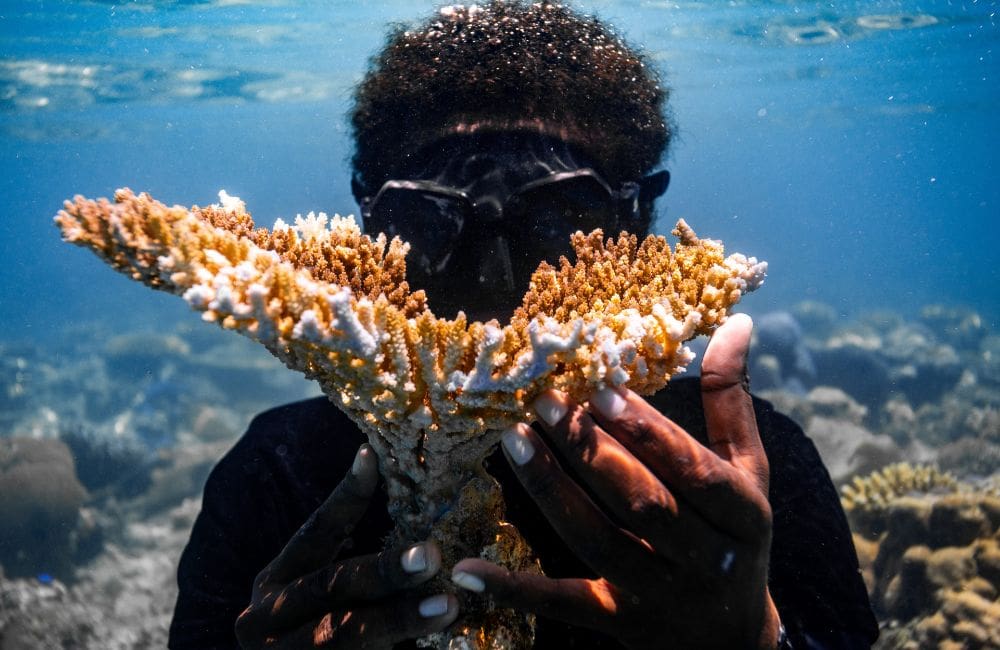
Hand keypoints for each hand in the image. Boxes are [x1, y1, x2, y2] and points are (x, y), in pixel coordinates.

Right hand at [235, 444, 458, 648]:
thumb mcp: (326, 595)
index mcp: (275, 582)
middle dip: (384, 571)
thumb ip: (356, 567)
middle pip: (331, 587)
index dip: (344, 496)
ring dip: (399, 619)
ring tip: (446, 605)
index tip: (373, 456)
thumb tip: (413, 506)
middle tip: (430, 555)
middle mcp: (266, 619)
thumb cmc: (324, 633)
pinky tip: (441, 639)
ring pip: (344, 635)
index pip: (313, 532)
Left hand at [451, 314, 780, 648]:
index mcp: (742, 516)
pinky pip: (563, 605)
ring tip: (514, 439)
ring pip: (597, 541)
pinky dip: (515, 588)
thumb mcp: (747, 469)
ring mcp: (658, 595)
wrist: (733, 637)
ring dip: (552, 491)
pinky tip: (466, 567)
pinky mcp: (619, 623)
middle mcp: (705, 560)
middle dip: (590, 451)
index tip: (601, 389)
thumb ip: (731, 399)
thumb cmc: (736, 534)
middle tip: (543, 402)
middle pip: (642, 504)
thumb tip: (734, 321)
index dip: (648, 431)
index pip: (693, 470)